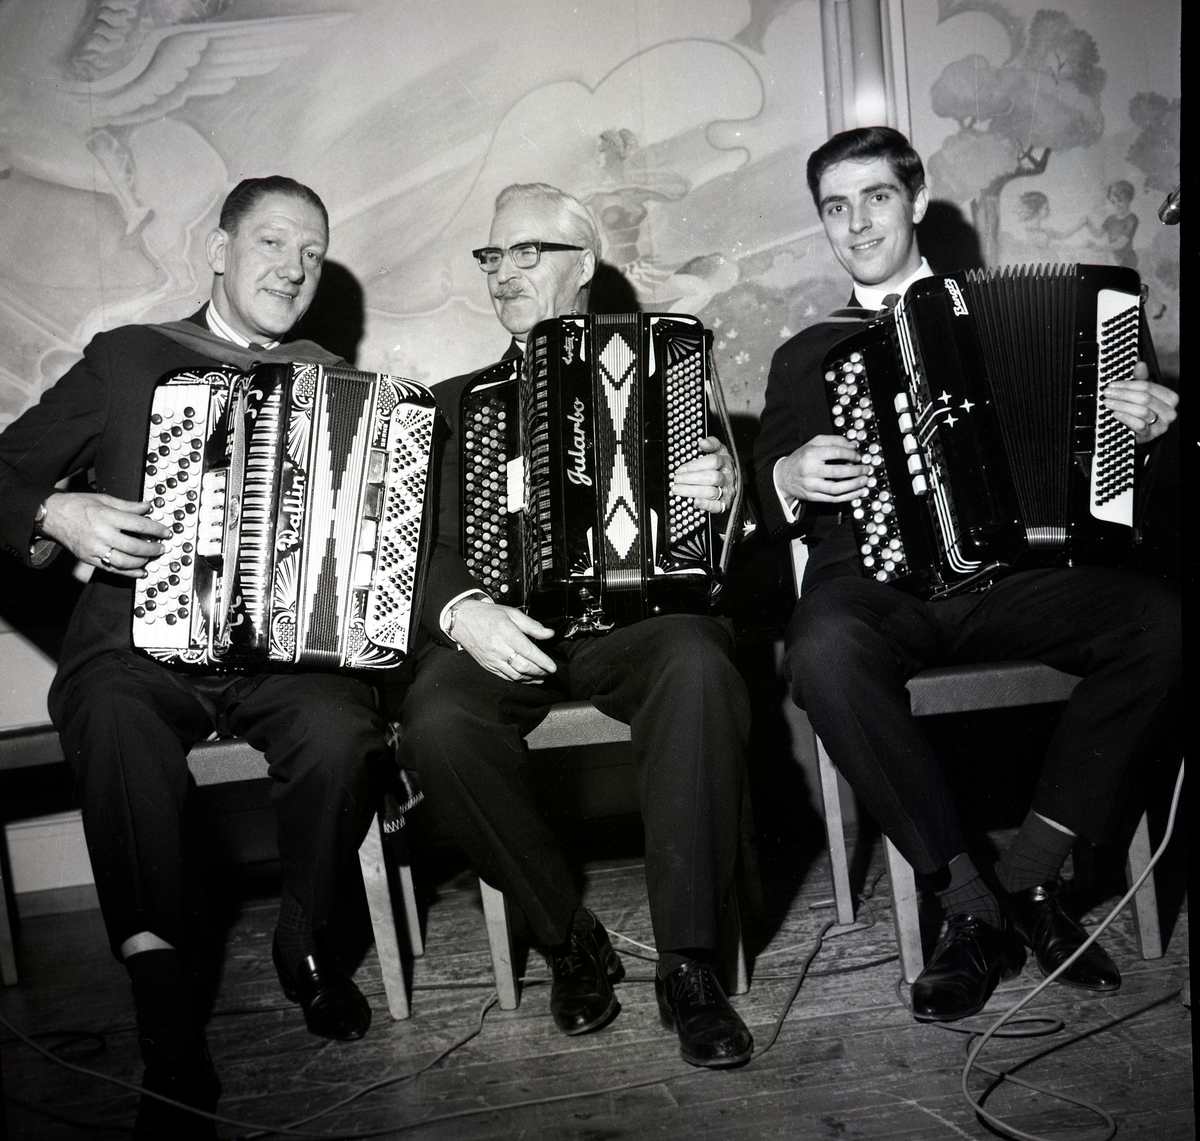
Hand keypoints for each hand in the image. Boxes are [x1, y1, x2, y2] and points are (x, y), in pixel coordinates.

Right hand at [39, 492, 169, 577]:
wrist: (51, 516)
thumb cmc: (77, 505)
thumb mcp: (103, 499)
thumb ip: (127, 506)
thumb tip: (148, 507)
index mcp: (106, 516)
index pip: (138, 525)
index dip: (156, 529)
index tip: (166, 532)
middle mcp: (101, 534)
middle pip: (134, 546)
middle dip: (152, 548)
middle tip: (162, 547)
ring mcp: (94, 549)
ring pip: (124, 561)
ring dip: (142, 561)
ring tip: (151, 557)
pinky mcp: (89, 559)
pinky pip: (112, 569)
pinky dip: (128, 573)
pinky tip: (140, 571)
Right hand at [451, 600, 556, 681]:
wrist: (462, 620)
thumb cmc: (487, 615)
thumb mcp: (512, 613)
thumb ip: (532, 625)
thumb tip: (549, 634)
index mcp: (506, 632)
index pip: (528, 651)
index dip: (543, 661)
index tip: (552, 666)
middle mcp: (498, 648)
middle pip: (523, 666)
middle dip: (540, 672)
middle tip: (550, 672)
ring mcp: (492, 659)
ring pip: (515, 675)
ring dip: (531, 679)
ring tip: (542, 677)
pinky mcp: (487, 666)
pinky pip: (505, 677)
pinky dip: (518, 680)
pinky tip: (527, 679)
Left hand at [670, 436, 735, 513]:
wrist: (732, 484)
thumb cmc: (721, 467)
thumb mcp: (719, 451)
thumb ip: (712, 444)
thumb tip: (702, 442)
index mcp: (726, 462)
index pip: (713, 461)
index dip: (696, 465)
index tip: (681, 469)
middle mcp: (728, 477)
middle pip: (712, 477)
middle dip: (692, 478)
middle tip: (677, 479)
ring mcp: (727, 492)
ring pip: (712, 491)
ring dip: (693, 491)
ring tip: (677, 490)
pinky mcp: (725, 505)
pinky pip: (717, 506)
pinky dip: (706, 505)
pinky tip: (695, 502)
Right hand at [775, 434, 868, 502]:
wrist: (783, 477)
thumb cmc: (801, 458)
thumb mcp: (813, 444)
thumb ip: (833, 441)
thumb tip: (853, 445)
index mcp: (811, 454)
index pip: (836, 453)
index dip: (851, 454)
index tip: (858, 457)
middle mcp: (810, 470)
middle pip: (838, 472)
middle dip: (856, 471)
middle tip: (866, 469)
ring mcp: (811, 486)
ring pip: (837, 488)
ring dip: (854, 485)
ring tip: (864, 481)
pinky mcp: (813, 497)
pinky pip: (833, 499)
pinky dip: (848, 497)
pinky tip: (857, 492)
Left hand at [1103, 363, 1177, 443]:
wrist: (1143, 431)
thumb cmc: (1144, 409)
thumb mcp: (1144, 392)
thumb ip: (1142, 378)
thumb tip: (1140, 364)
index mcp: (1170, 398)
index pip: (1148, 387)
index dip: (1128, 384)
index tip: (1113, 384)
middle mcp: (1169, 411)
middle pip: (1144, 398)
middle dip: (1123, 394)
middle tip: (1107, 393)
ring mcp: (1161, 425)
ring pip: (1142, 411)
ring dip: (1122, 406)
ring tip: (1108, 403)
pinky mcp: (1151, 436)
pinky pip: (1139, 426)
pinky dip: (1126, 418)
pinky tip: (1116, 414)